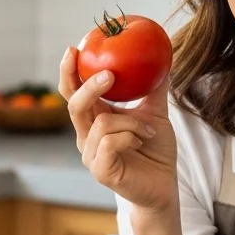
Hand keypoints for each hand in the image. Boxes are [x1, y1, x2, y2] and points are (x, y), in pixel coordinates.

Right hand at [60, 46, 177, 211]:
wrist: (165, 186)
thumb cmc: (155, 151)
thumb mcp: (156, 113)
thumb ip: (154, 88)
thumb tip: (162, 57)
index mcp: (94, 119)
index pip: (73, 92)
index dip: (69, 71)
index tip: (74, 49)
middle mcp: (87, 136)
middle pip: (75, 105)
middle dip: (89, 87)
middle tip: (109, 74)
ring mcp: (91, 155)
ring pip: (102, 124)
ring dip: (131, 123)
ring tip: (148, 131)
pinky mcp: (100, 171)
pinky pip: (110, 143)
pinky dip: (130, 137)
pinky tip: (140, 142)